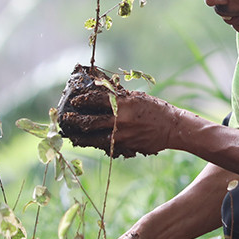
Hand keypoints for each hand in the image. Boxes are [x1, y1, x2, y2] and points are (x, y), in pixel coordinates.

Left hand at [64, 91, 183, 157]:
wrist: (172, 128)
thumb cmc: (155, 109)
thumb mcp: (137, 98)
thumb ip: (119, 97)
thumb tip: (100, 91)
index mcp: (124, 104)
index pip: (96, 101)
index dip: (83, 101)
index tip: (74, 101)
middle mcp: (121, 121)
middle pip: (90, 122)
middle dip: (75, 121)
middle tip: (66, 119)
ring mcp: (123, 136)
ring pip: (95, 139)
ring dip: (81, 137)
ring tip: (72, 136)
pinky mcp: (126, 147)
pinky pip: (106, 147)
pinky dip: (97, 144)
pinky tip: (89, 143)